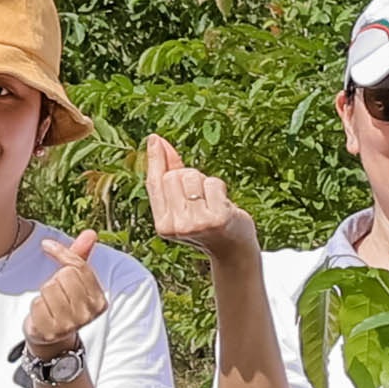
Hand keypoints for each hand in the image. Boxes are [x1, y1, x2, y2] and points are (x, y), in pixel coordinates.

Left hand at [21, 228, 107, 364]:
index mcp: (99, 301)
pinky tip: (42, 314)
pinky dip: (35, 306)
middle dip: (54, 279)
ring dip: (44, 293)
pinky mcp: (51, 332)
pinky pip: (37, 304)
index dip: (61, 252)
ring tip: (49, 304)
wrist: (50, 338)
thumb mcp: (73, 281)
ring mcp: (70, 325)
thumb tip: (91, 233)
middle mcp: (88, 314)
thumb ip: (80, 257)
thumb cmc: (63, 303)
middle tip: (55, 291)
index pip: (79, 267)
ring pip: (49, 288)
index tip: (46, 245)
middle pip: (64, 276)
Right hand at [140, 134, 254, 265]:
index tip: (155, 139)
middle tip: (201, 197)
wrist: (233, 248)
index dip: (155, 160)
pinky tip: (223, 205)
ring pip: (191, 177)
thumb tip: (156, 142)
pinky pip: (212, 183)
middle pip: (174, 176)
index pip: (154, 184)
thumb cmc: (207, 221)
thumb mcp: (183, 203)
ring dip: (204, 183)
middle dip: (189, 177)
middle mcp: (176, 226)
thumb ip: (170, 175)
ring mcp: (196, 223)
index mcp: (162, 225)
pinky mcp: (216, 219)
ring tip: (211, 202)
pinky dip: (219, 187)